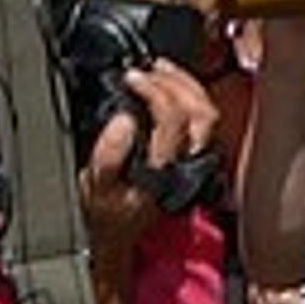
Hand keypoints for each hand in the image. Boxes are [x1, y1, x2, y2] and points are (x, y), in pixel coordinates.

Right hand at [80, 58, 217, 252]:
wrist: (120, 234)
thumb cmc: (109, 212)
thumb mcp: (95, 186)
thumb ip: (108, 155)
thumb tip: (124, 120)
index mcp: (164, 171)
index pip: (173, 120)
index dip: (154, 92)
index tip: (132, 78)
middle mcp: (186, 165)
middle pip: (201, 113)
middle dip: (176, 82)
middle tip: (149, 69)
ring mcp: (194, 160)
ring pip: (208, 115)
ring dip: (187, 85)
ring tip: (160, 71)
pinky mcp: (193, 155)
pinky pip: (204, 120)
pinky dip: (189, 96)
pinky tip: (170, 86)